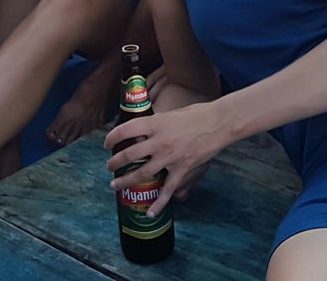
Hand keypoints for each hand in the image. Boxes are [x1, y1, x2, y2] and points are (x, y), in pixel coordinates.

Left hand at [104, 102, 226, 218]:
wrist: (218, 123)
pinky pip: (167, 190)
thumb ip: (156, 124)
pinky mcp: (182, 169)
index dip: (112, 138)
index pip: (125, 130)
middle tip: (109, 167)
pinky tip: (150, 213)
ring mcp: (170, 157)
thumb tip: (144, 130)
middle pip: (129, 155)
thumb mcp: (171, 114)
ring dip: (125, 181)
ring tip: (115, 185)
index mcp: (155, 123)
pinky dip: (158, 204)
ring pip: (142, 174)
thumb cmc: (196, 114)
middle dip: (115, 163)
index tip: (107, 144)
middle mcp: (159, 141)